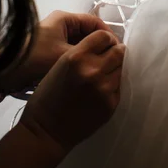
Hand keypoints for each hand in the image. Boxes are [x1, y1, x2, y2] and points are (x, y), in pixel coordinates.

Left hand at [0, 11, 114, 92]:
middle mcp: (61, 24)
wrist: (3, 72)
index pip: (96, 23)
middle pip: (88, 33)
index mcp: (65, 19)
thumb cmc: (36, 58)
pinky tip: (87, 74)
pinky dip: (79, 61)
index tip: (118, 52)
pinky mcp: (50, 51)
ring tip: (101, 70)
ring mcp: (55, 38)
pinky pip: (71, 53)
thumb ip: (90, 53)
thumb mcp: (66, 55)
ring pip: (80, 45)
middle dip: (100, 47)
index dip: (109, 36)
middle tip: (112, 63)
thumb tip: (113, 54)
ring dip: (90, 56)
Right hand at [20, 29, 124, 153]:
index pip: (104, 36)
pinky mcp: (111, 104)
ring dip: (115, 69)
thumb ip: (83, 52)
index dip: (106, 39)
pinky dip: (113, 85)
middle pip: (119, 50)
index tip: (105, 45)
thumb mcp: (60, 64)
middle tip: (109, 57)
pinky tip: (100, 91)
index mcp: (76, 56)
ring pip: (121, 68)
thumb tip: (105, 45)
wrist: (46, 131)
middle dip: (115, 52)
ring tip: (103, 75)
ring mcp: (104, 88)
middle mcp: (93, 70)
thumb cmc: (48, 96)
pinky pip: (119, 86)